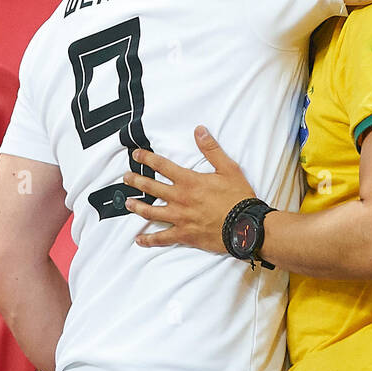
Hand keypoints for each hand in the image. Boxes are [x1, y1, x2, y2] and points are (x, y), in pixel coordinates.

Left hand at [121, 126, 256, 252]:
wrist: (244, 225)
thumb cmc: (238, 197)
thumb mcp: (228, 168)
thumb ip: (211, 149)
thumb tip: (199, 130)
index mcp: (189, 181)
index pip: (162, 166)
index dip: (147, 158)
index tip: (135, 155)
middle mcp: (180, 198)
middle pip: (151, 187)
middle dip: (136, 180)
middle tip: (126, 177)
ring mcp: (179, 218)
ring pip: (151, 212)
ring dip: (137, 206)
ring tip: (128, 202)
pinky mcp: (183, 235)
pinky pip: (162, 238)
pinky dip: (149, 239)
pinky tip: (139, 240)